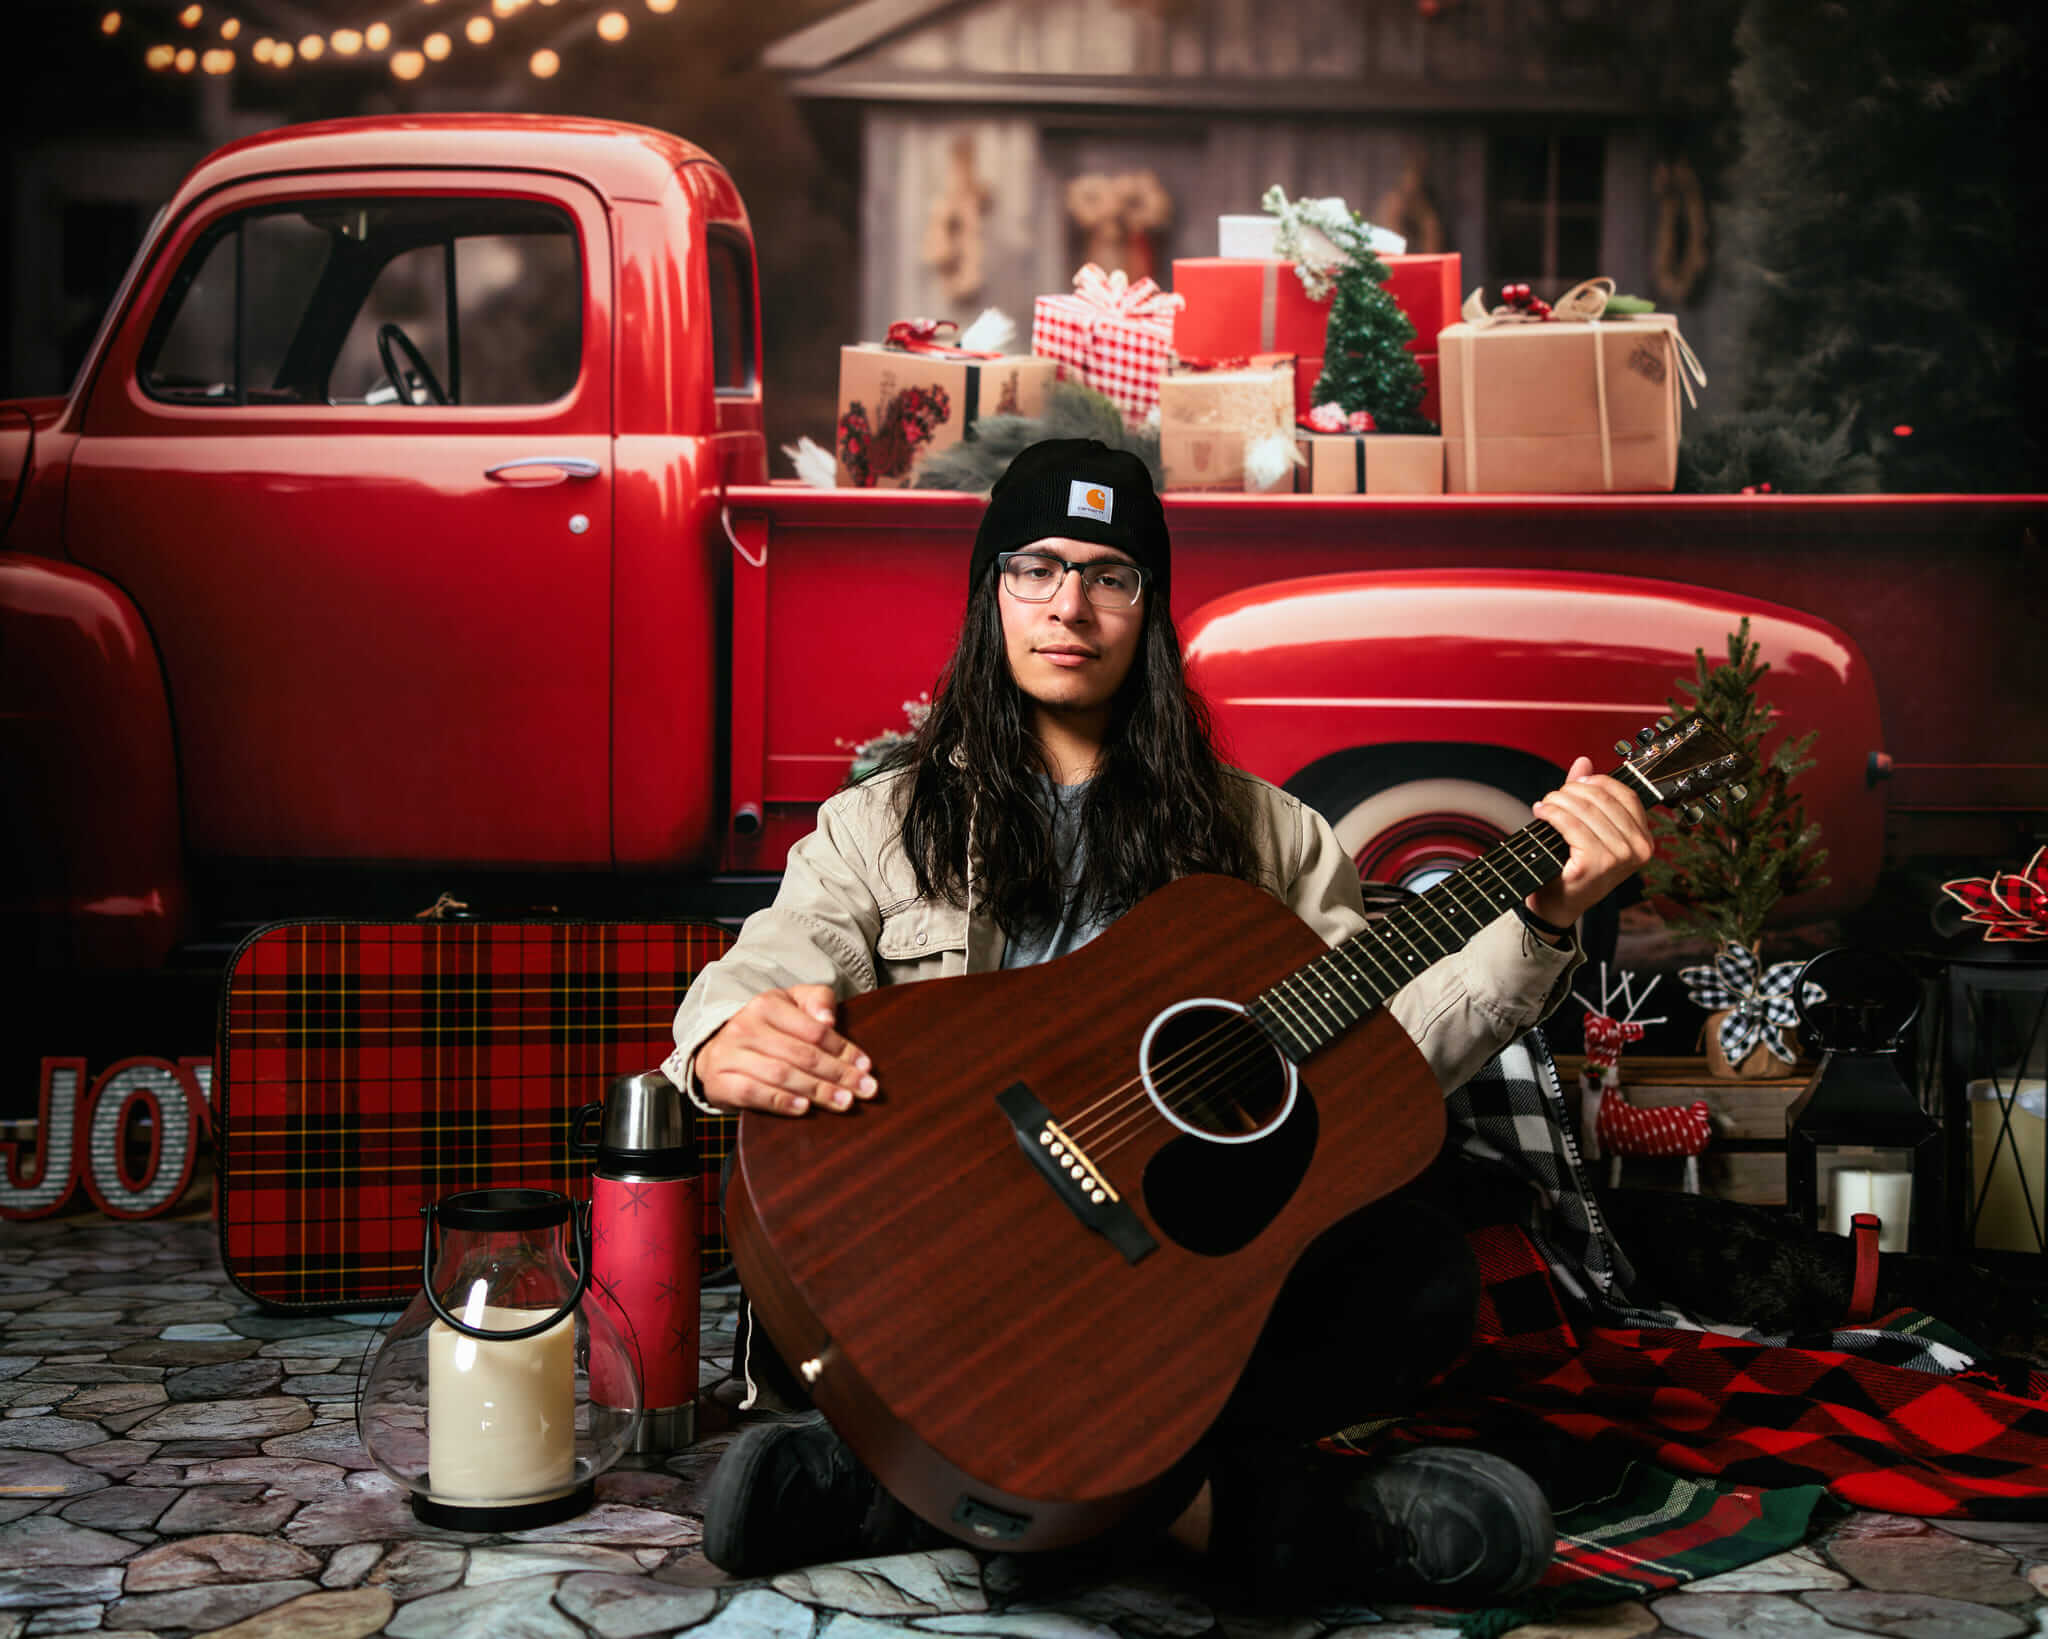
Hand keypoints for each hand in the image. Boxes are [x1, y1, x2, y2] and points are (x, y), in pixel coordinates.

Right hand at [692, 984, 876, 1116]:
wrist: (716, 1052)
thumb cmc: (766, 1029)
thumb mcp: (791, 1004)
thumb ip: (817, 1001)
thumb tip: (829, 1020)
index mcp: (766, 1004)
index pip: (813, 1030)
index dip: (843, 1049)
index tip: (867, 1066)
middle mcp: (745, 1027)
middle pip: (801, 1054)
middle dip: (838, 1074)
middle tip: (865, 1090)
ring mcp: (729, 1055)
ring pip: (781, 1074)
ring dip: (817, 1091)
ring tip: (844, 1102)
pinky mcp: (719, 1082)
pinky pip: (753, 1093)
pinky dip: (781, 1102)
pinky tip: (804, 1108)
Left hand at [1526, 755, 1655, 931]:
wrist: (1557, 906)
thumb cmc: (1574, 867)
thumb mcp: (1587, 830)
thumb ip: (1588, 796)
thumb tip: (1583, 761)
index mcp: (1644, 841)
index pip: (1627, 796)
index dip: (1600, 782)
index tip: (1577, 783)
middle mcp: (1638, 850)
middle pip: (1604, 800)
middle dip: (1573, 791)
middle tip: (1554, 796)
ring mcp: (1618, 858)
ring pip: (1585, 810)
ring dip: (1559, 800)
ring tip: (1545, 804)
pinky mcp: (1594, 864)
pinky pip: (1571, 825)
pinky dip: (1552, 813)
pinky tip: (1541, 812)